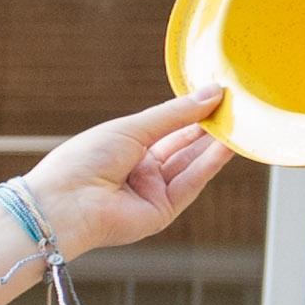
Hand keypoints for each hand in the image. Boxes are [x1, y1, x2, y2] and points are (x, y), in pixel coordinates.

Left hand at [18, 86, 232, 257]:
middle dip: (209, 127)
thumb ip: (174, 114)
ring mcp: (151, 192)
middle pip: (183, 146)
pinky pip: (191, 183)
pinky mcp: (162, 211)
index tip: (219, 95)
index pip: (166, 128)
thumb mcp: (131, 128)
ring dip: (216, 144)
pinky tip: (228, 144)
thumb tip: (212, 92)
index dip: (191, 113)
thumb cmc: (83, 161)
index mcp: (124, 148)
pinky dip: (210, 164)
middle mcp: (139, 171)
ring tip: (240, 121)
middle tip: (237, 106)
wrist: (64, 204)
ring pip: (191, 164)